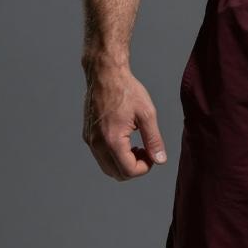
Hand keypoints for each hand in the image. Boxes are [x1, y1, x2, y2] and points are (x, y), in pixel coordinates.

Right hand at [82, 63, 167, 179]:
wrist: (105, 74)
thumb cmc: (126, 90)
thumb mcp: (147, 114)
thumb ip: (154, 140)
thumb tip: (160, 159)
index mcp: (112, 140)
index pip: (128, 171)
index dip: (144, 168)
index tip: (152, 155)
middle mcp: (97, 144)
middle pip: (116, 173)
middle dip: (134, 168)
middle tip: (146, 151)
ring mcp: (90, 140)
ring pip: (107, 167)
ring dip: (123, 163)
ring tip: (137, 145)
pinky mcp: (88, 135)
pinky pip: (100, 155)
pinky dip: (113, 155)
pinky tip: (125, 139)